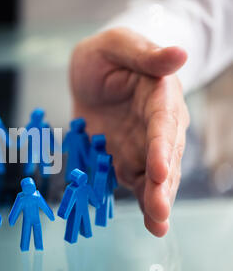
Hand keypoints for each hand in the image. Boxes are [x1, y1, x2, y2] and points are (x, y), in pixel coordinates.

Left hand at [70, 28, 189, 236]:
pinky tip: (150, 223)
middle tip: (160, 211)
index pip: (163, 123)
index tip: (159, 169)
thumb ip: (145, 54)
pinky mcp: (126, 158)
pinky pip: (134, 182)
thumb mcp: (119, 46)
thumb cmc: (106, 56)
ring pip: (154, 176)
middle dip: (162, 185)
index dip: (161, 146)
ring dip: (155, 200)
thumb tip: (179, 54)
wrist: (90, 75)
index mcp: (159, 97)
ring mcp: (142, 146)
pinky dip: (141, 201)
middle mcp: (157, 126)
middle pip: (165, 157)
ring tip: (158, 224)